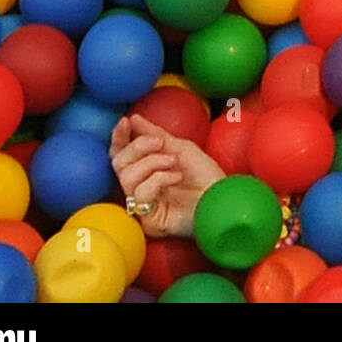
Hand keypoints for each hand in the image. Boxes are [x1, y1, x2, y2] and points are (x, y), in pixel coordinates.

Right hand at [109, 113, 226, 238]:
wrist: (223, 198)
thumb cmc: (206, 176)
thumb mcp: (181, 149)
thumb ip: (156, 135)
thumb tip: (134, 119)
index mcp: (146, 171)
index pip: (121, 154)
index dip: (119, 138)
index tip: (126, 122)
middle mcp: (140, 188)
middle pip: (119, 164)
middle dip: (138, 147)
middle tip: (160, 142)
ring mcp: (143, 206)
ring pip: (126, 177)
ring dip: (151, 162)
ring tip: (174, 161)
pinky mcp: (149, 222)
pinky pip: (140, 193)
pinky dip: (159, 179)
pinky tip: (177, 177)